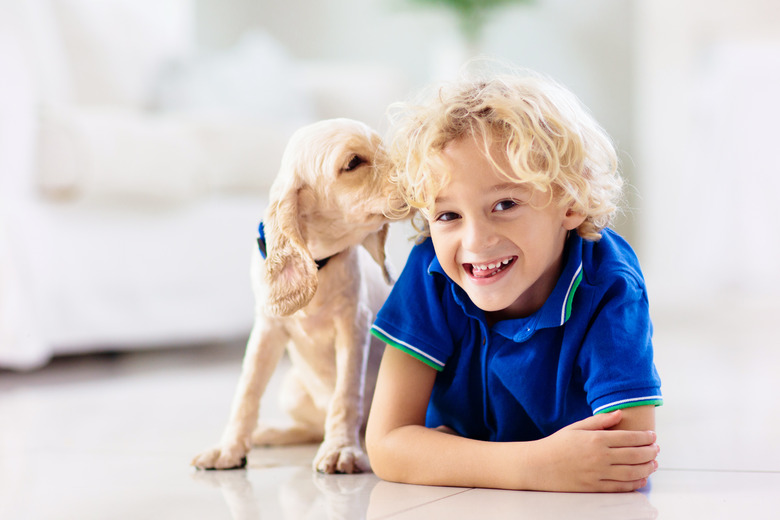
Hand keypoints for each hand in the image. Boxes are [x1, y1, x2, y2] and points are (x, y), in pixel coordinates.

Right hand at [529, 410, 658, 491]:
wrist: (540, 466)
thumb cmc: (557, 445)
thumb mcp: (576, 427)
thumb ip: (600, 421)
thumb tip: (620, 413)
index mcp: (596, 439)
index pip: (629, 438)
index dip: (645, 438)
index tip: (653, 437)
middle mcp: (600, 457)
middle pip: (635, 455)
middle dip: (650, 452)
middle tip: (656, 449)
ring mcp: (599, 474)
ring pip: (632, 472)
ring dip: (647, 468)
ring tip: (653, 463)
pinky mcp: (596, 487)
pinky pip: (621, 487)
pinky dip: (635, 483)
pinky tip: (641, 478)